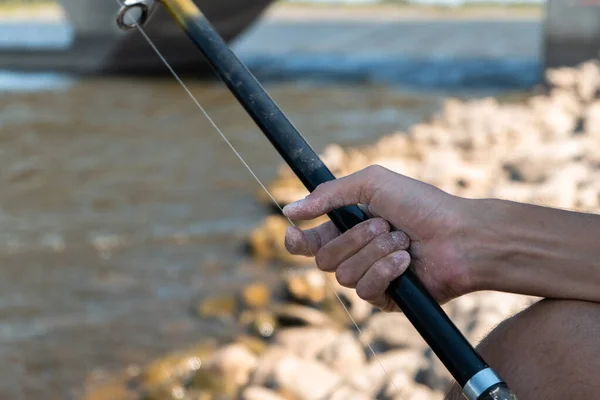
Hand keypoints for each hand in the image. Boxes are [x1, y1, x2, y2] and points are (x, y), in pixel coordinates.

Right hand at [283, 165, 475, 310]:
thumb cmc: (421, 204)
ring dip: (374, 253)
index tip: (294, 232)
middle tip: (383, 225)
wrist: (459, 235)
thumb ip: (329, 194)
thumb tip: (290, 209)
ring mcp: (369, 275)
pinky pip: (365, 291)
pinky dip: (385, 271)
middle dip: (352, 240)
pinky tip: (405, 262)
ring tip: (402, 242)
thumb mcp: (372, 183)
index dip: (297, 240)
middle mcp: (355, 252)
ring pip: (343, 276)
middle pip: (323, 258)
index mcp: (347, 226)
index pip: (309, 241)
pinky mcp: (385, 297)